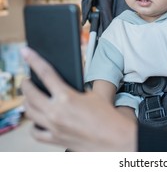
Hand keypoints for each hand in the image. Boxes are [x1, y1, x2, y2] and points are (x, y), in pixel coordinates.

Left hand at [20, 47, 136, 150]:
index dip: (34, 60)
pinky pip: (35, 132)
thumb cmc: (108, 118)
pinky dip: (33, 124)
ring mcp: (53, 127)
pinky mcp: (55, 139)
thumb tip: (73, 77)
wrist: (114, 139)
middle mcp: (56, 112)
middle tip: (27, 79)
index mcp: (67, 97)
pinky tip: (36, 119)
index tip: (26, 53)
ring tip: (30, 97)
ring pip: (29, 112)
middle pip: (30, 94)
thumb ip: (81, 85)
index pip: (46, 73)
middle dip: (26, 84)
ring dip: (27, 102)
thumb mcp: (96, 94)